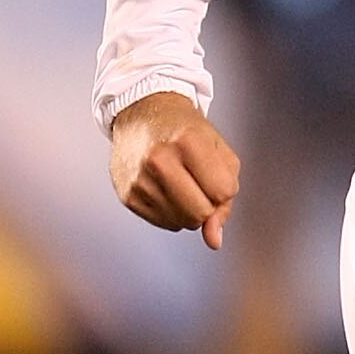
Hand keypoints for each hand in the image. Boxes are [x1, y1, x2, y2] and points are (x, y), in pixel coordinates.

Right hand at [108, 92, 239, 248]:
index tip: (213, 171)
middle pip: (201, 213)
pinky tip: (165, 187)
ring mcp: (140, 180)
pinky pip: (164, 223)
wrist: (142, 113)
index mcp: (187, 142)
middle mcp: (159, 160)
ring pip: (183, 223)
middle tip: (198, 181)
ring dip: (189, 209)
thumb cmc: (185, 130)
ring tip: (179, 180)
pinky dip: (172, 211)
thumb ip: (227, 195)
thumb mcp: (218, 150)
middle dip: (207, 203)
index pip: (222, 192)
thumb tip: (214, 240)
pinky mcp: (128, 196)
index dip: (224, 187)